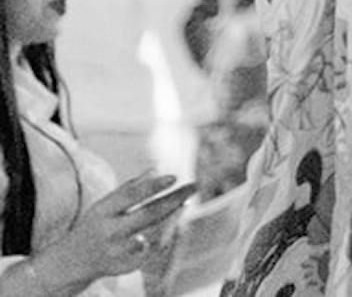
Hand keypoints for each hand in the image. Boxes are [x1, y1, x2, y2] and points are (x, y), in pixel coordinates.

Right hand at [33, 174, 196, 289]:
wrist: (70, 263)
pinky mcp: (122, 268)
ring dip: (172, 219)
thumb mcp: (105, 205)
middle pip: (147, 215)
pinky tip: (172, 227)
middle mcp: (108, 232)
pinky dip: (163, 239)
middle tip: (194, 186)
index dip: (153, 186)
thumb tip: (155, 169)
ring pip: (153, 235)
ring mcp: (116, 252)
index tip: (175, 176)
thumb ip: (129, 188)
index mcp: (102, 212)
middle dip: (174, 200)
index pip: (130, 196)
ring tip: (184, 204)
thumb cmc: (95, 225)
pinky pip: (150, 253)